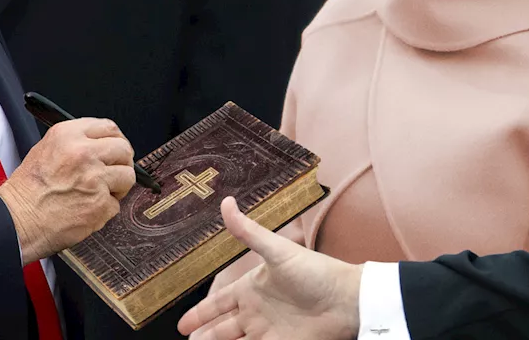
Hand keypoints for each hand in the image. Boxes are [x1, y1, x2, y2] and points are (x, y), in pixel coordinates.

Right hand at [0, 118, 135, 263]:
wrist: (17, 220)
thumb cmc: (26, 191)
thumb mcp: (45, 150)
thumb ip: (75, 144)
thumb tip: (102, 146)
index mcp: (68, 135)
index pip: (109, 127)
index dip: (115, 139)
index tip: (116, 148)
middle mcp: (83, 152)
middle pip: (124, 149)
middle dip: (122, 162)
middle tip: (115, 172)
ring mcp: (95, 178)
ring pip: (127, 176)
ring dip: (118, 186)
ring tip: (100, 193)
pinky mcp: (101, 203)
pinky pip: (116, 204)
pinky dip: (105, 210)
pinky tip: (88, 209)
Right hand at [177, 197, 362, 339]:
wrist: (345, 301)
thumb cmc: (315, 272)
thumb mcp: (277, 251)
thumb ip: (248, 231)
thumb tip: (226, 202)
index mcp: (251, 288)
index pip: (218, 304)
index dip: (200, 314)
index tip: (183, 325)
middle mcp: (256, 312)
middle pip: (221, 329)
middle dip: (205, 336)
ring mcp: (268, 332)